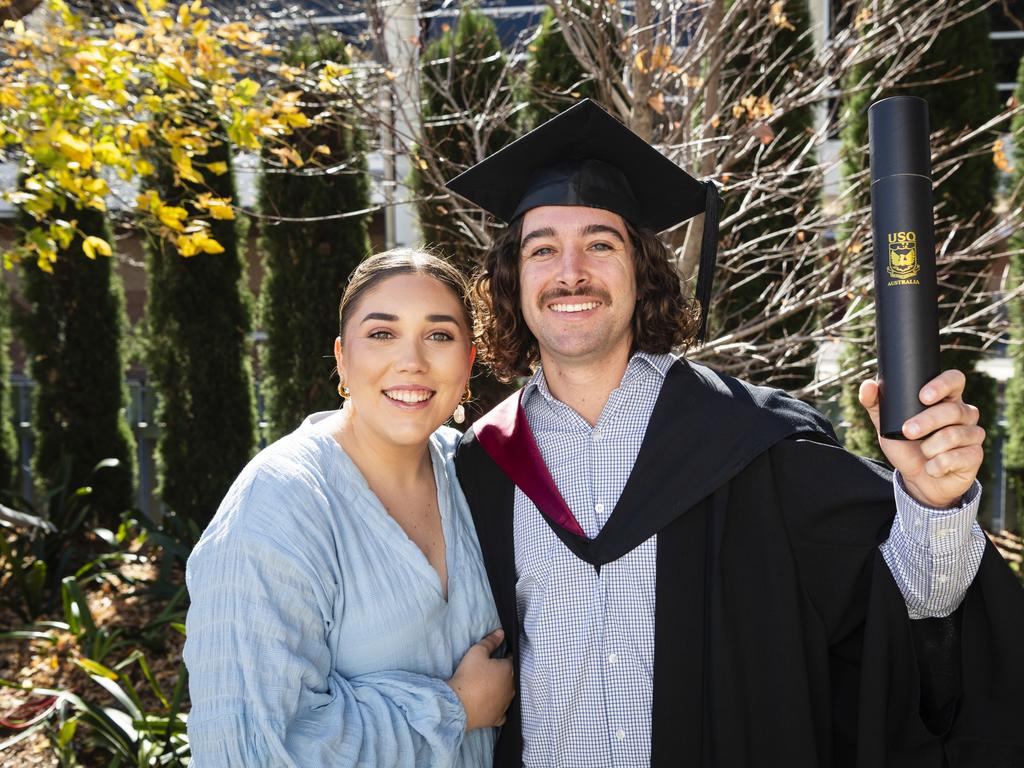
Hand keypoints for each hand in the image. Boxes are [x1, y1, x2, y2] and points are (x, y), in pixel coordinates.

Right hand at [447, 629, 514, 729]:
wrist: (459, 705)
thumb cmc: (469, 676)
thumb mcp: (477, 652)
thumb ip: (491, 641)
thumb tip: (501, 633)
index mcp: (509, 670)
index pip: (513, 659)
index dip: (507, 655)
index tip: (502, 654)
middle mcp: (511, 688)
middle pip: (513, 677)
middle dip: (507, 672)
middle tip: (496, 669)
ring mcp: (506, 704)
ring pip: (510, 694)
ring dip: (504, 689)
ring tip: (493, 685)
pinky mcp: (498, 718)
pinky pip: (503, 712)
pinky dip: (500, 707)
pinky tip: (494, 705)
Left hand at [859, 369, 983, 507]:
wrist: (917, 480)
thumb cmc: (906, 446)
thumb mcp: (886, 424)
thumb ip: (875, 403)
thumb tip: (868, 385)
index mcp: (946, 399)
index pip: (954, 380)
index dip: (943, 384)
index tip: (923, 397)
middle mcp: (964, 413)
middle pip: (954, 409)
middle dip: (928, 421)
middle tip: (908, 431)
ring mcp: (972, 434)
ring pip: (955, 434)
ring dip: (931, 446)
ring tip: (922, 452)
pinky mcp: (975, 455)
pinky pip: (960, 457)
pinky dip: (939, 465)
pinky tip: (932, 467)